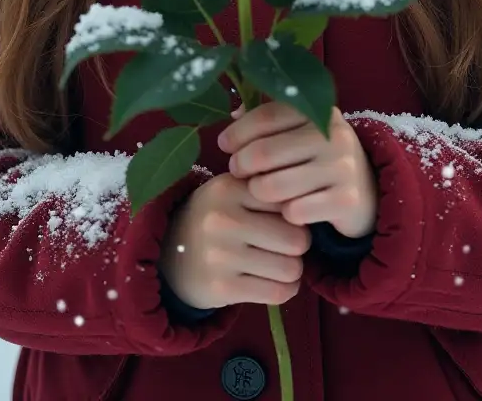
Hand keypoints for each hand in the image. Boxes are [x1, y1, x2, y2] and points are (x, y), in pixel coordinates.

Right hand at [159, 173, 311, 310]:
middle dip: (298, 246)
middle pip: (297, 239)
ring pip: (291, 268)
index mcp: (229, 187)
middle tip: (286, 246)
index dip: (295, 213)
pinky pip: (278, 293)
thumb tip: (311, 208)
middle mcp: (223, 219)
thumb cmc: (215, 217)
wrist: (169, 255)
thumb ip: (267, 191)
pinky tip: (274, 282)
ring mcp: (221, 255)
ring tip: (280, 264)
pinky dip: (285, 290)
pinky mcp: (222, 288)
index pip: (289, 201)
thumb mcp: (233, 191)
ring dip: (293, 270)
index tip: (285, 219)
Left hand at [216, 101, 378, 238]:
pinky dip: (285, 213)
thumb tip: (234, 115)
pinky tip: (287, 210)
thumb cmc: (319, 159)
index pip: (269, 115)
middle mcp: (334, 135)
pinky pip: (295, 211)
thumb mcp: (301, 133)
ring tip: (259, 190)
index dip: (240, 131)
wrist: (366, 193)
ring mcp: (343, 167)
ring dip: (259, 191)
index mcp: (320, 112)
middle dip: (243, 164)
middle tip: (238, 171)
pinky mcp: (345, 200)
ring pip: (275, 185)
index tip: (225, 144)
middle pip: (266, 151)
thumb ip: (270, 121)